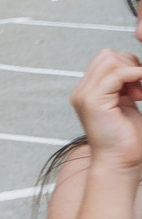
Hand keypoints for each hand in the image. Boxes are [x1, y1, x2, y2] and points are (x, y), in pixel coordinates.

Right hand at [71, 49, 141, 172]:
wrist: (119, 163)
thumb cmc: (127, 140)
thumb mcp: (127, 104)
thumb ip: (127, 86)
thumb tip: (137, 68)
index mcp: (89, 92)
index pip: (106, 60)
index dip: (128, 66)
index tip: (140, 88)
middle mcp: (82, 91)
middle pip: (107, 55)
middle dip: (130, 66)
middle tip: (140, 90)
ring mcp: (84, 95)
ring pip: (111, 60)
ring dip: (132, 72)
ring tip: (139, 94)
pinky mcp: (92, 101)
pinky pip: (117, 74)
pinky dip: (135, 76)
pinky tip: (140, 93)